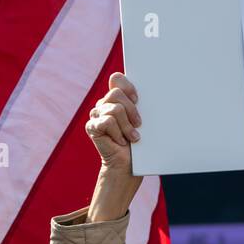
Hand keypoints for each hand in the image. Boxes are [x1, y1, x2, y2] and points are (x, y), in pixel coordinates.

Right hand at [84, 72, 143, 220]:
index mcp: (115, 98)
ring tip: (131, 137)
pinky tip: (120, 141)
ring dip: (127, 126)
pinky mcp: (92, 126)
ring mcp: (96, 114)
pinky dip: (118, 133)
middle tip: (138, 124)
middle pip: (116, 93)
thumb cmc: (139, 142)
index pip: (117, 78)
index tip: (138, 99)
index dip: (128, 86)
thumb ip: (140, 103)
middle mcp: (104, 104)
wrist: (129, 165)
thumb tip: (150, 89)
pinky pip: (107, 122)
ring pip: (115, 108)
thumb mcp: (142, 119)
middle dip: (132, 110)